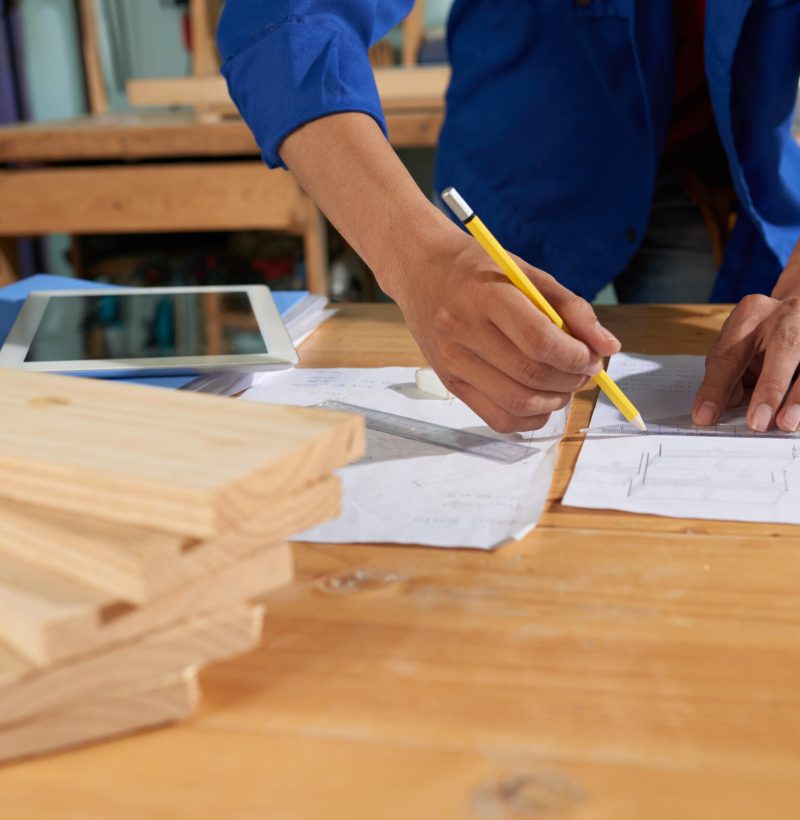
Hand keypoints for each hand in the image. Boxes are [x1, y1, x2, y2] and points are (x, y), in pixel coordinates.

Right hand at [389, 233, 620, 432]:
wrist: (420, 269)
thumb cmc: (477, 268)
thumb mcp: (526, 273)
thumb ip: (571, 308)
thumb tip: (607, 347)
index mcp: (484, 297)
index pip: (539, 342)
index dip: (576, 357)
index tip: (593, 356)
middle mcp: (462, 332)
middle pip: (531, 376)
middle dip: (572, 380)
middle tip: (584, 371)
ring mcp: (452, 362)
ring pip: (518, 404)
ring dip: (555, 401)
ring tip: (564, 384)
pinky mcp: (449, 383)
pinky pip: (497, 419)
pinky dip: (530, 419)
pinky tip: (541, 400)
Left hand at [692, 294, 799, 431]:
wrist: (798, 310)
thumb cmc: (764, 333)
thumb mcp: (739, 345)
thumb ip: (729, 373)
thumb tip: (724, 406)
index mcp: (750, 315)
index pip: (729, 354)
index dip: (715, 388)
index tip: (705, 416)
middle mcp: (785, 316)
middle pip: (783, 347)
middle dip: (769, 388)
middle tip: (757, 422)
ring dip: (797, 397)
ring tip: (786, 423)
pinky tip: (799, 418)